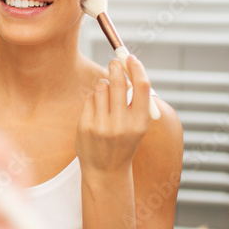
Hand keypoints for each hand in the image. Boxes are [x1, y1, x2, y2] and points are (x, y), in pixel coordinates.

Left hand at [75, 56, 151, 179]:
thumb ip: (135, 99)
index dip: (137, 68)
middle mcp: (122, 124)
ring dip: (104, 85)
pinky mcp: (86, 126)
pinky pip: (90, 98)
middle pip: (119, 83)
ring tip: (106, 96)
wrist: (106, 170)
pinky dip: (94, 98)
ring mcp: (102, 126)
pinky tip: (96, 111)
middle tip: (114, 62)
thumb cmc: (124, 141)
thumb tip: (128, 64)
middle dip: (116, 67)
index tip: (131, 57)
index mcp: (140, 123)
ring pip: (102, 88)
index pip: (142, 86)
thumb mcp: (136, 125)